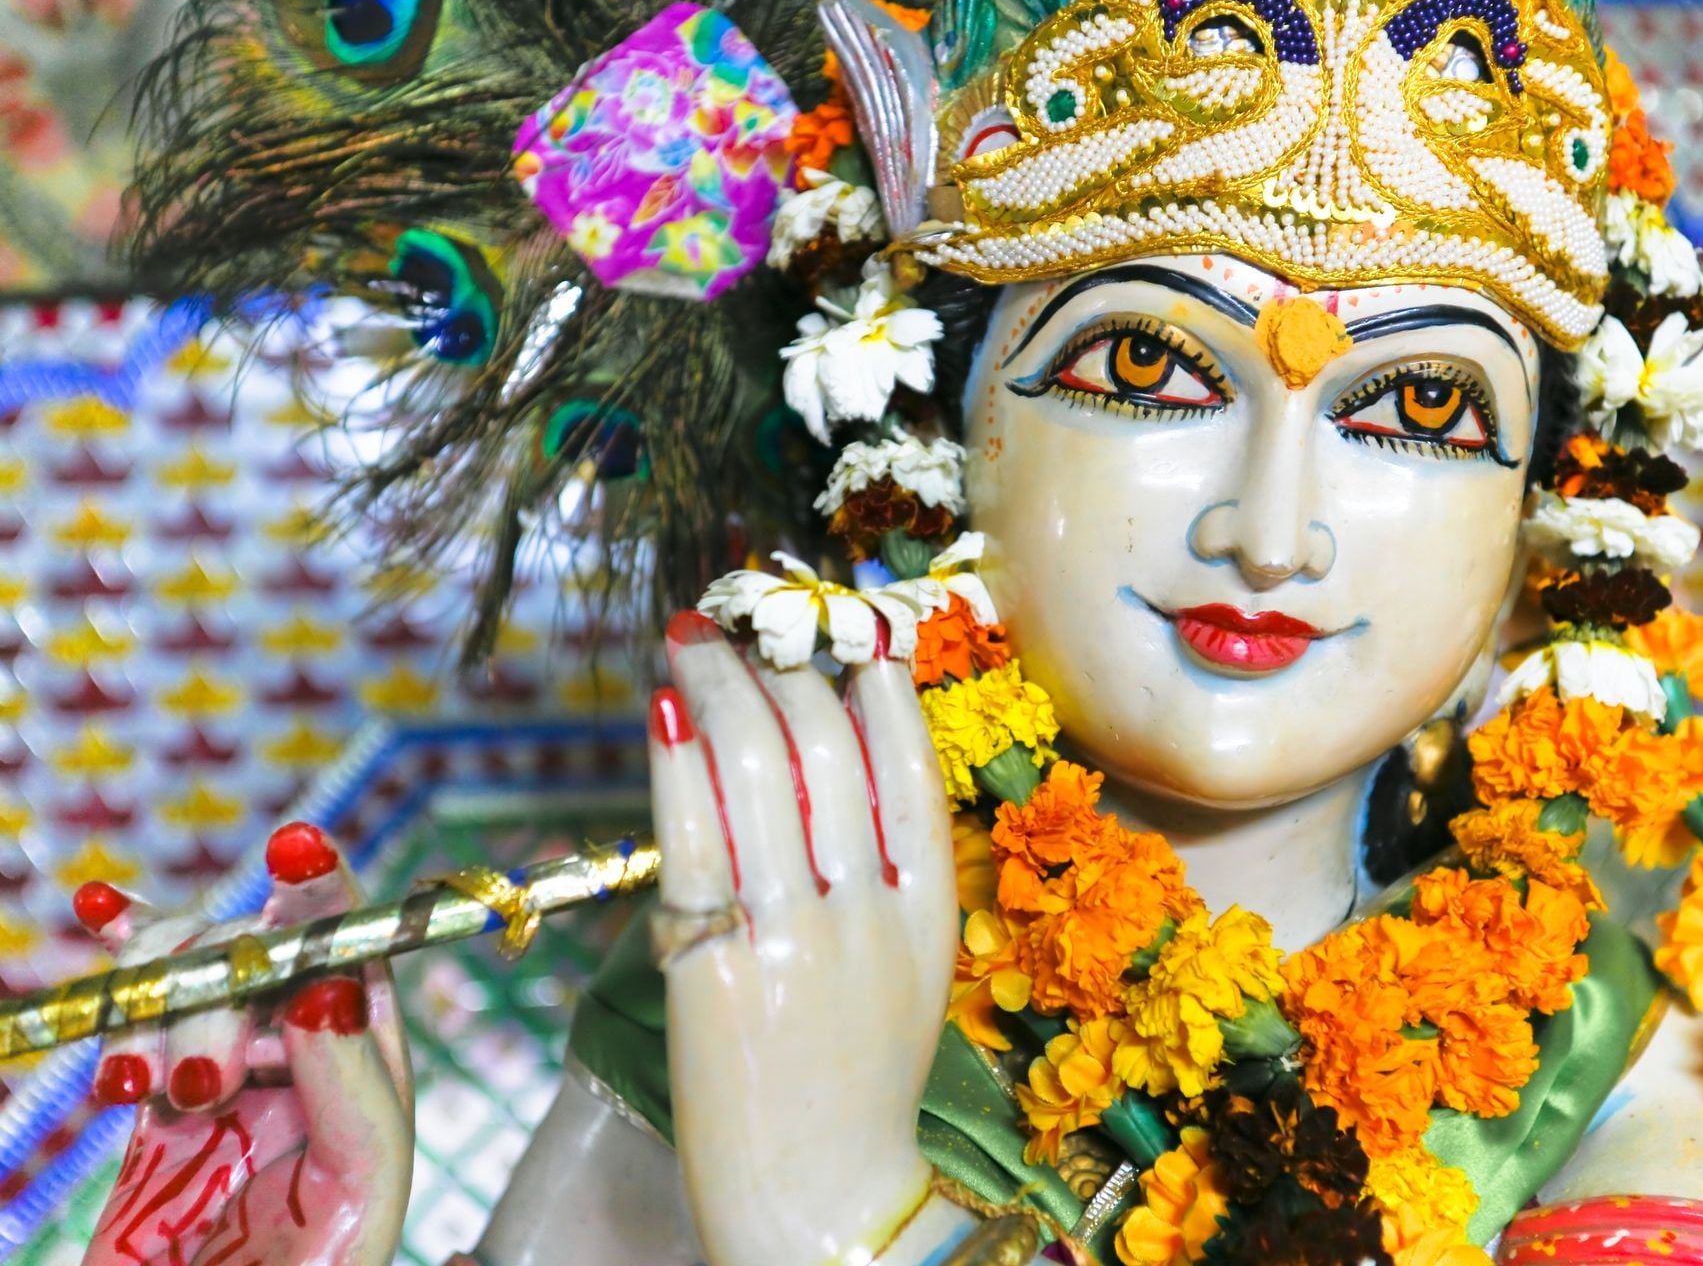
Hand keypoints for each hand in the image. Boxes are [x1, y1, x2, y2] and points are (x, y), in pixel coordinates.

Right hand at [81, 824, 413, 1265]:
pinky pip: (138, 1019)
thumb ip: (350, 1093)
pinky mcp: (158, 1107)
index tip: (297, 848)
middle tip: (196, 1087)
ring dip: (160, 1007)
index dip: (328, 892)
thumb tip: (329, 988)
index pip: (355, 949)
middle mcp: (305, 1055)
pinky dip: (120, 975)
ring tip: (144, 1091)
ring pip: (189, 977)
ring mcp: (227, 1074)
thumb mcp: (355, 1189)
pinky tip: (99, 915)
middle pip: (257, 956)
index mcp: (371, 1065)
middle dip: (218, 995)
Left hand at [651, 610, 957, 1265]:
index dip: (866, 670)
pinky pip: (691, 833)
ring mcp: (795, 938)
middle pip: (827, 740)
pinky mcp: (715, 969)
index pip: (907, 754)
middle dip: (775, 657)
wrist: (820, 1201)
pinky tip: (658, 711)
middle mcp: (870, 911)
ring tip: (687, 641)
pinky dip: (674, 757)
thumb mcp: (905, 967)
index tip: (829, 619)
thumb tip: (820, 747)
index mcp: (930, 907)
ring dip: (716, 682)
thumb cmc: (857, 1079)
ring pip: (760, 766)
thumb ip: (881, 867)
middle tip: (733, 615)